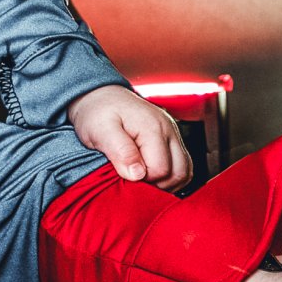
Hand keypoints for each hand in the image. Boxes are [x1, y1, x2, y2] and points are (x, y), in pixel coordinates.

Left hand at [66, 84, 193, 191]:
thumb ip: (121, 151)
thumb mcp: (101, 130)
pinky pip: (182, 165)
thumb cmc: (98, 112)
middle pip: (178, 173)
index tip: (125, 175)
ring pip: (184, 171)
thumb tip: (138, 174)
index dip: (142, 180)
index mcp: (153, 128)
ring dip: (166, 183)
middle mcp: (169, 130)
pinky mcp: (172, 138)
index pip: (160, 170)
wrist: (100, 96)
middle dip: (157, 184)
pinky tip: (151, 176)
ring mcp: (173, 134)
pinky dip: (170, 176)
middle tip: (134, 180)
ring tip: (143, 179)